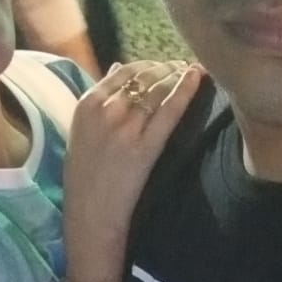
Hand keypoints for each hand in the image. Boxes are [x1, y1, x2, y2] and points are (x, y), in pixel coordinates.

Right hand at [63, 60, 202, 279]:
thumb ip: (100, 100)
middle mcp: (104, 111)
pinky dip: (185, 90)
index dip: (148, 66)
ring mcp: (125, 128)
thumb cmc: (86, 178)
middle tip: (183, 68)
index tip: (164, 66)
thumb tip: (118, 67)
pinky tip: (198, 78)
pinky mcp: (144, 146)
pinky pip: (169, 110)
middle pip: (143, 77)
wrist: (90, 215)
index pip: (124, 73)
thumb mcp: (82, 131)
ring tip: (192, 73)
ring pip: (157, 88)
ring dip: (177, 75)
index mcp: (86, 105)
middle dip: (166, 68)